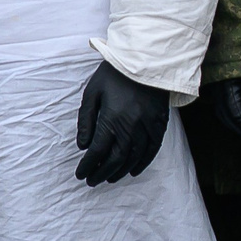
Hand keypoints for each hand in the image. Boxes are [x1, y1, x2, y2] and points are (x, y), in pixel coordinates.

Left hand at [76, 62, 171, 185]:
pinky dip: (142, 164)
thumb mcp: (92, 92)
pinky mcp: (159, 124)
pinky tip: (133, 171)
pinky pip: (152, 150)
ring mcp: (147, 127)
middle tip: (92, 181)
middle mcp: (130, 127)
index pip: (97, 152)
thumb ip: (86, 120)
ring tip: (109, 178)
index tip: (81, 174)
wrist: (145, 59)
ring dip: (120, 172)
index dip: (88, 166)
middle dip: (101, 173)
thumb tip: (82, 146)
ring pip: (133, 158)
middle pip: (115, 160)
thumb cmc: (114, 74)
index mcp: (111, 119)